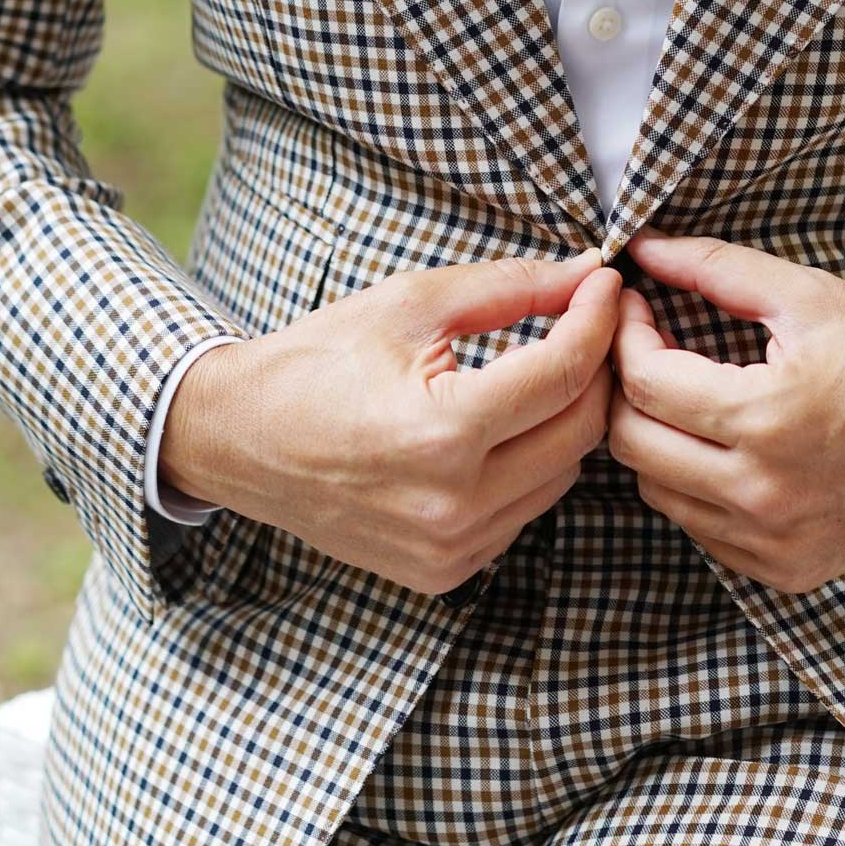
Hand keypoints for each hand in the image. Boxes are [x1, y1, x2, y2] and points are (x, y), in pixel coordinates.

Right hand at [161, 246, 621, 593]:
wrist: (239, 440)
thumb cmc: (317, 362)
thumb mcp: (410, 305)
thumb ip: (509, 287)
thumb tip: (585, 274)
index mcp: (442, 430)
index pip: (564, 372)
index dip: (597, 319)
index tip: (605, 284)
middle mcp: (453, 503)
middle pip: (581, 430)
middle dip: (594, 369)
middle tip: (586, 323)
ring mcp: (451, 547)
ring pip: (563, 475)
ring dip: (564, 420)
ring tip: (541, 373)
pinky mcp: (445, 571)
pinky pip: (525, 512)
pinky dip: (530, 467)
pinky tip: (500, 431)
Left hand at [607, 230, 844, 592]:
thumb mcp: (812, 297)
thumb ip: (718, 268)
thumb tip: (645, 248)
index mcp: (768, 418)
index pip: (645, 383)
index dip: (626, 337)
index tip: (638, 311)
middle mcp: (763, 492)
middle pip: (631, 444)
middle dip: (626, 389)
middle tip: (651, 352)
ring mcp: (773, 540)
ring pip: (658, 491)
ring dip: (657, 439)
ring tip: (688, 399)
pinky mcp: (786, 570)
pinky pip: (701, 530)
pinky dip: (696, 487)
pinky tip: (726, 449)